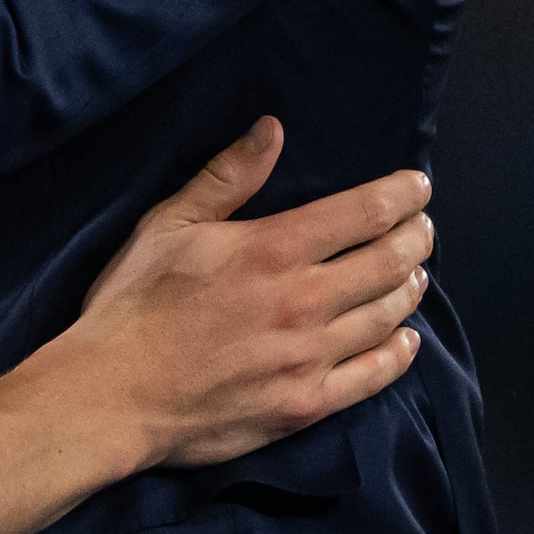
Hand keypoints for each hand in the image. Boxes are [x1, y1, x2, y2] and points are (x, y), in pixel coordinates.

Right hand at [58, 120, 432, 467]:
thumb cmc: (132, 306)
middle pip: (390, 262)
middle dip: (416, 237)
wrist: (112, 396)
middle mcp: (304, 301)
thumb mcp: (166, 226)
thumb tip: (272, 129)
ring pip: (388, 315)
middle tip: (422, 228)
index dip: (403, 194)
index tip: (417, 186)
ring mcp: (310, 357)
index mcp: (273, 250)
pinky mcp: (306, 404)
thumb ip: (226, 178)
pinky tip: (404, 338)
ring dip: (410, 288)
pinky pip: (374, 375)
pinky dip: (398, 352)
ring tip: (413, 274)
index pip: (365, 212)